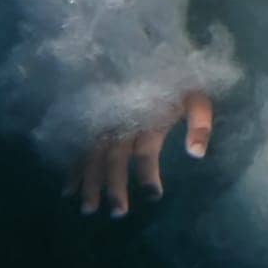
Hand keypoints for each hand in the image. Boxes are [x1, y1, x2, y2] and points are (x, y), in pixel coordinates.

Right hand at [62, 88, 213, 218]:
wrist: (154, 54)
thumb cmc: (176, 82)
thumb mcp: (196, 97)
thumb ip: (199, 123)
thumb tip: (196, 154)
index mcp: (147, 119)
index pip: (145, 152)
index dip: (148, 174)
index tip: (154, 196)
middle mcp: (122, 123)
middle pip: (115, 158)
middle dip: (114, 186)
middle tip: (118, 213)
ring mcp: (105, 123)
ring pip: (93, 156)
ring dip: (89, 182)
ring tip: (89, 209)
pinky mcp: (95, 122)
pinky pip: (80, 147)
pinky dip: (72, 168)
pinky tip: (67, 191)